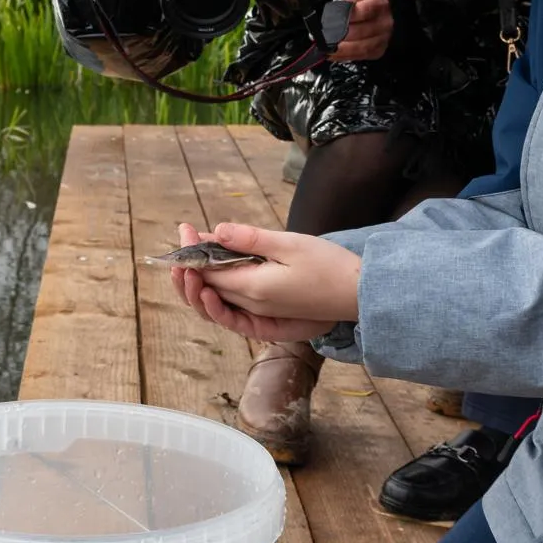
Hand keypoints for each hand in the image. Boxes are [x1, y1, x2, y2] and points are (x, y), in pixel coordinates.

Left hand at [165, 222, 360, 342]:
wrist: (359, 293)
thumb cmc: (329, 265)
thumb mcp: (290, 244)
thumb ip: (251, 239)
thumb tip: (217, 231)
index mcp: (254, 289)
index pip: (207, 273)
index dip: (191, 252)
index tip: (185, 228)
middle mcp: (252, 306)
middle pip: (206, 289)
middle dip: (189, 264)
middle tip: (184, 236)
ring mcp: (260, 314)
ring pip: (215, 302)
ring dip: (197, 282)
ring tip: (191, 257)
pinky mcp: (269, 315)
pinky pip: (231, 308)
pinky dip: (216, 291)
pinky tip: (217, 274)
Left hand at [328, 0, 392, 61]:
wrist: (379, 12)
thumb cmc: (365, 2)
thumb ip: (346, 0)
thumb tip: (336, 10)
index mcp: (380, 4)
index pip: (364, 11)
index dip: (348, 16)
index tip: (332, 20)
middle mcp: (384, 22)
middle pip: (360, 32)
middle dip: (340, 36)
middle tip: (324, 37)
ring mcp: (383, 38)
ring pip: (360, 48)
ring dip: (341, 50)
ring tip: (326, 48)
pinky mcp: (378, 50)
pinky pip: (360, 56)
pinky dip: (345, 56)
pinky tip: (333, 54)